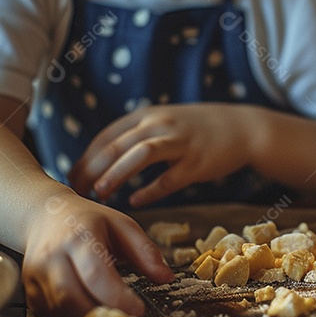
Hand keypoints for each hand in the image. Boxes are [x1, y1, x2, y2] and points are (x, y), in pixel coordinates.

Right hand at [22, 193, 173, 316]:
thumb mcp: (123, 226)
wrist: (45, 216)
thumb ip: (145, 252)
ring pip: (59, 311)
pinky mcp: (29, 290)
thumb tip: (167, 277)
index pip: (95, 274)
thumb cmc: (88, 221)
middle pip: (72, 298)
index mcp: (79, 237)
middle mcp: (52, 256)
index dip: (116, 298)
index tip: (138, 312)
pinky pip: (49, 316)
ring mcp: (36, 274)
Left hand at [70, 104, 254, 207]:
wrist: (243, 128)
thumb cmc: (198, 130)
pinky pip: (169, 178)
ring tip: (99, 192)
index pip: (106, 137)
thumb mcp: (164, 121)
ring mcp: (180, 143)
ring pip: (141, 156)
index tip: (71, 178)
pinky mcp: (197, 163)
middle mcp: (161, 125)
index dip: (86, 158)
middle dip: (92, 169)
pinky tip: (135, 200)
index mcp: (147, 116)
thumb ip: (136, 135)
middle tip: (75, 190)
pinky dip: (150, 190)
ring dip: (117, 173)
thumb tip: (101, 160)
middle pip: (117, 145)